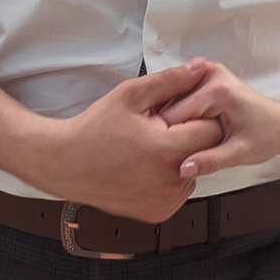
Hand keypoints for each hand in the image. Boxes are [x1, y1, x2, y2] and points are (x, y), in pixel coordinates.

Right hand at [26, 65, 220, 223]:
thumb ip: (170, 81)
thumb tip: (199, 68)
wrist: (66, 164)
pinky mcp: (158, 212)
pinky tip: (148, 166)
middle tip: (162, 129)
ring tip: (151, 148)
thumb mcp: (131, 96)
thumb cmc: (95, 129)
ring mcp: (165, 201)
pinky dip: (170, 177)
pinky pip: (179, 189)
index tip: (180, 112)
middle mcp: (170, 181)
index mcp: (167, 151)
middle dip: (191, 136)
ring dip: (182, 158)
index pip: (213, 129)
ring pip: (194, 171)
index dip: (199, 116)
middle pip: (206, 152)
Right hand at [170, 61, 279, 183]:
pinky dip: (177, 111)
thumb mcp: (240, 153)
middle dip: (169, 127)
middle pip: (170, 103)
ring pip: (171, 97)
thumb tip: (184, 168)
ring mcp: (208, 72)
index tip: (164, 152)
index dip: (167, 136)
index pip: (174, 114)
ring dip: (171, 118)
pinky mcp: (205, 76)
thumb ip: (211, 161)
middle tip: (172, 147)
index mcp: (218, 90)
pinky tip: (182, 127)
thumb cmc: (267, 134)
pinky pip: (179, 94)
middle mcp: (211, 74)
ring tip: (178, 137)